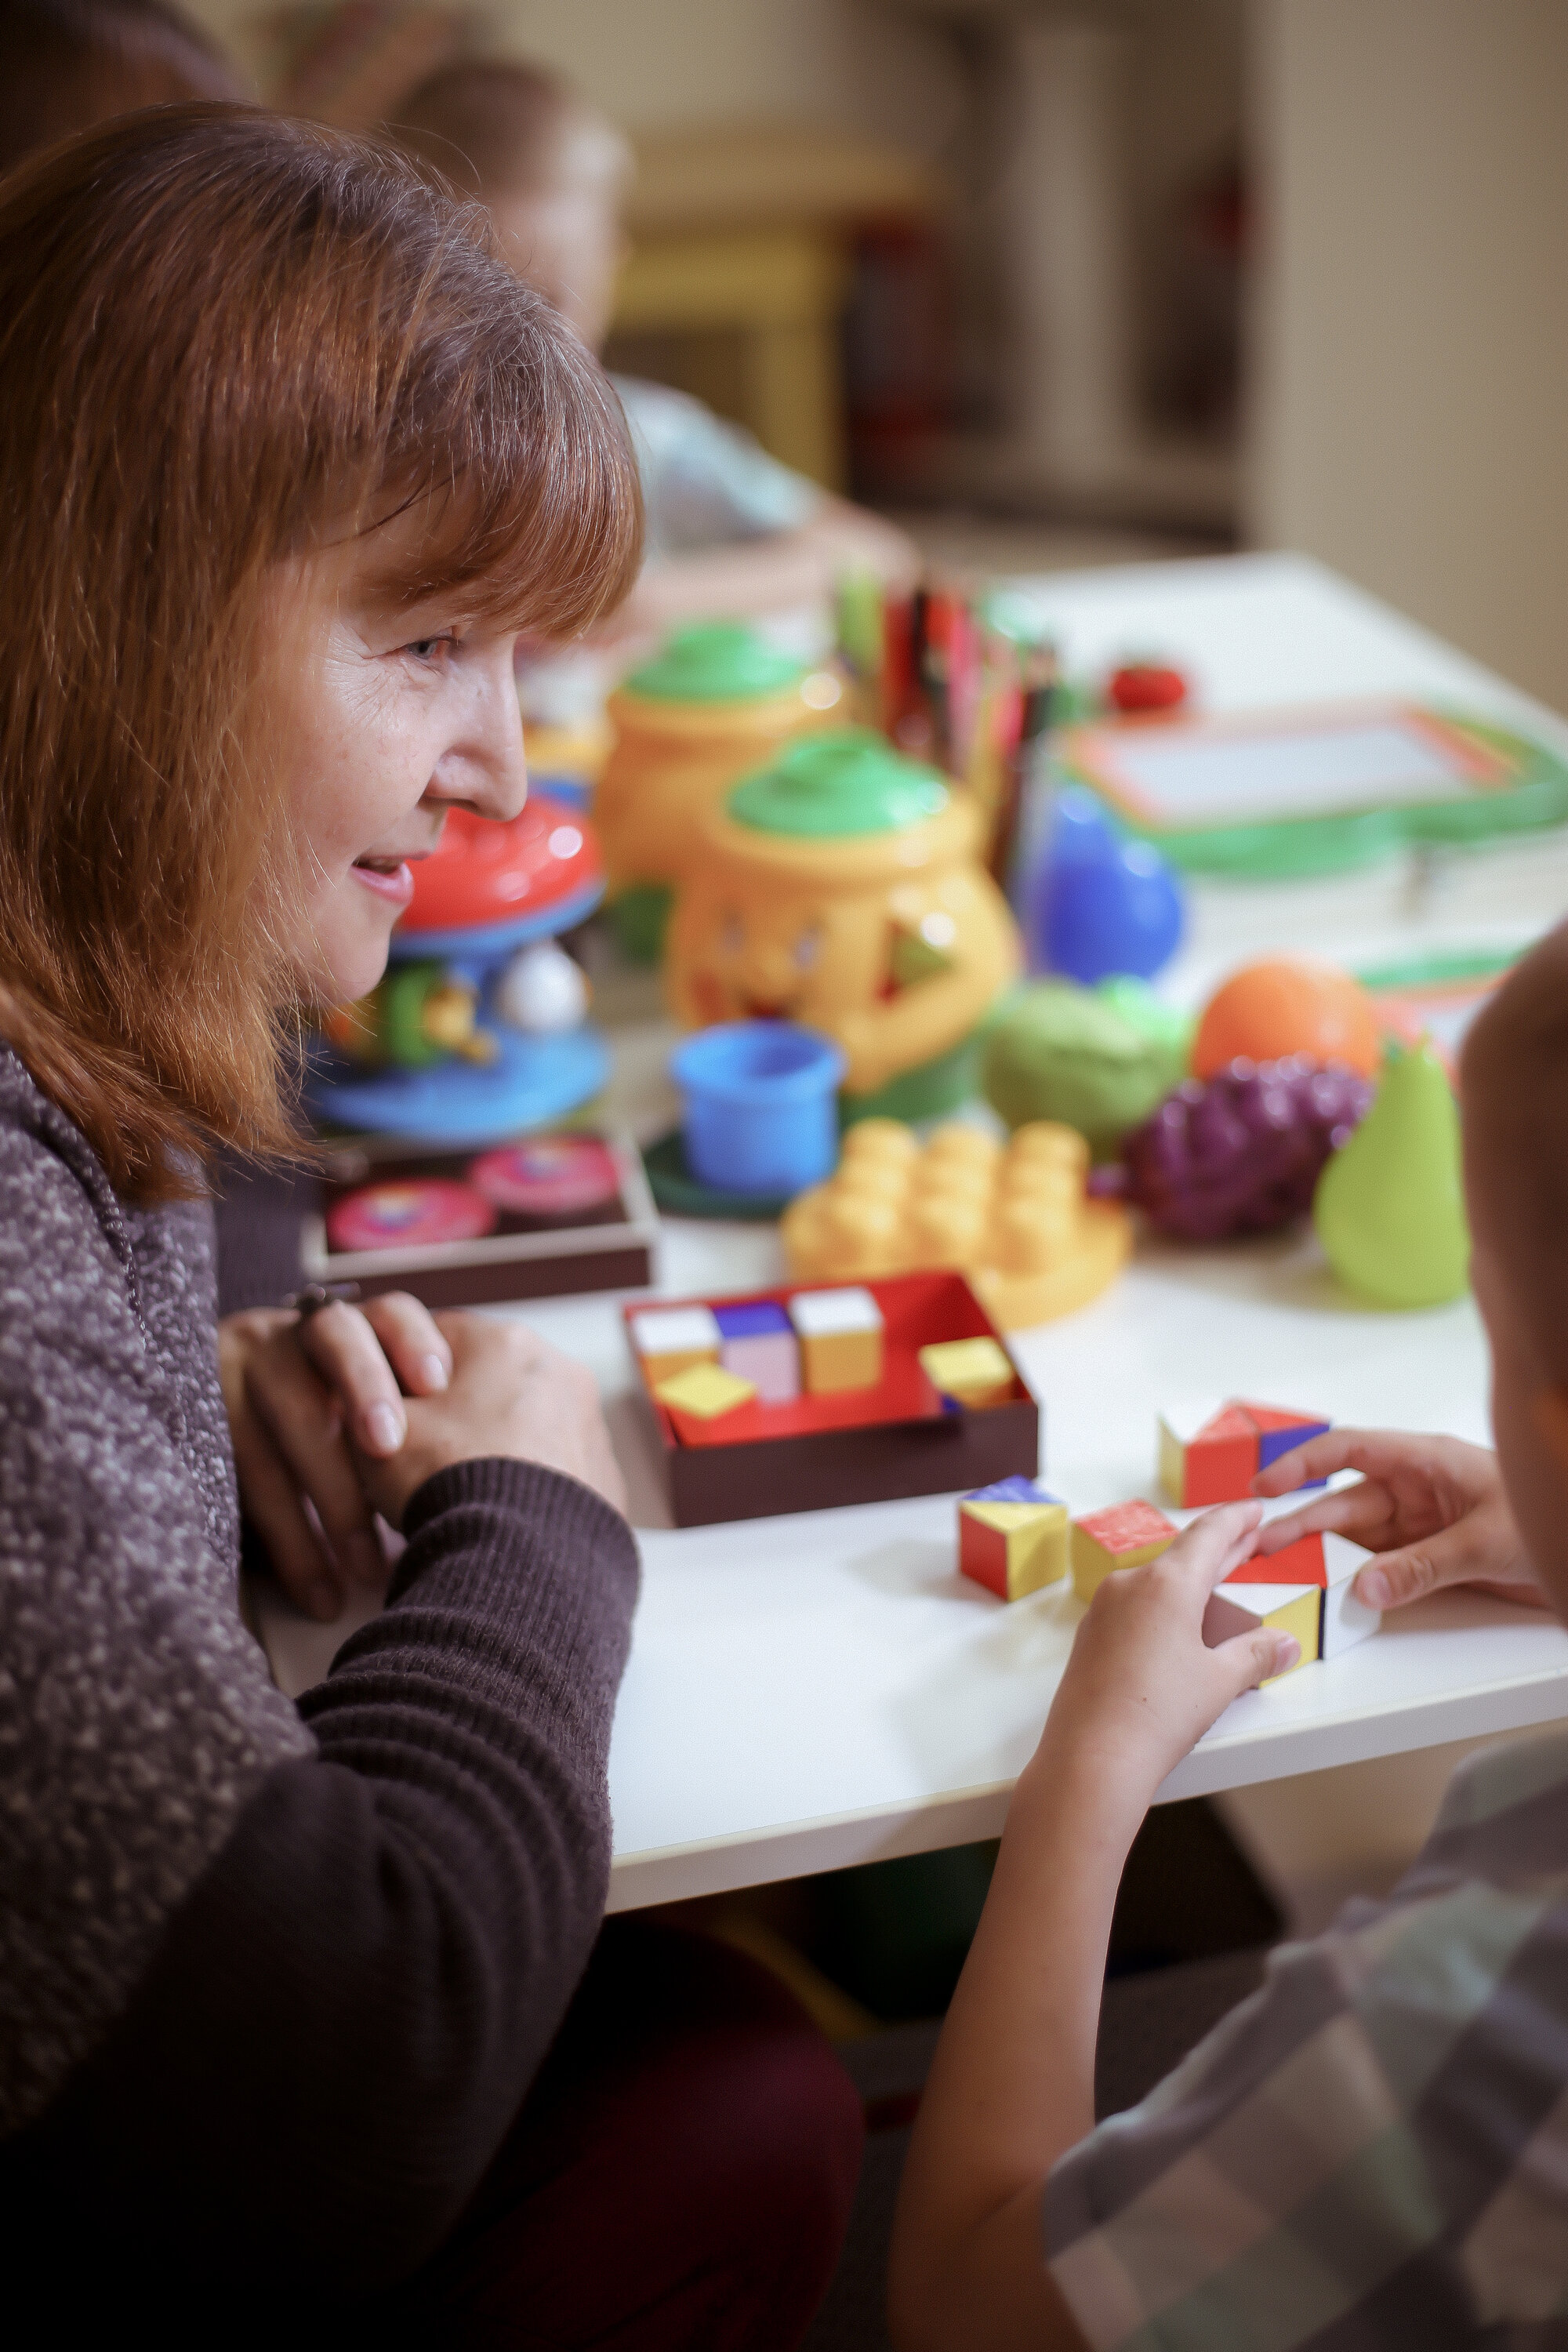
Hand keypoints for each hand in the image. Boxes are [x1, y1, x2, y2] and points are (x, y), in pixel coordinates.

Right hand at [220, 1293, 452, 1621]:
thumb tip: (500, 1465)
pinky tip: (320, 1592)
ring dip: (338, 1498)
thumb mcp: (373, 1422)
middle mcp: (292, 1332)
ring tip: (370, 1569)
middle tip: (388, 1448)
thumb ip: (412, 1420)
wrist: (188, 1445)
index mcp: (348, 1327)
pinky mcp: (207, 1415)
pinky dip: (292, 1542)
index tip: (435, 1383)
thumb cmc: (334, 1448)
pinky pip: (250, 1476)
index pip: (387, 1313)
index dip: (410, 1343)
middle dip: (368, 1390)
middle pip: (337, 1339)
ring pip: (295, 1415)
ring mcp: (245, 1367)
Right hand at [349, 1312, 626, 1527]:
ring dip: (500, 1449)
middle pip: (492, 1382)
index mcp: (504, 1340)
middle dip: (461, 1415)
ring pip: (529, 1426)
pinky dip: (533, 1486)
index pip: (440, 1339)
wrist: (515, 1553)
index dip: (404, 1378)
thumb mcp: (377, 1426)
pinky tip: (504, 1514)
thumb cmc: (442, 1478)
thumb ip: (378, 1397)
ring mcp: (591, 1423)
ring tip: (464, 1493)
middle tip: (426, 1459)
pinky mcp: (608, 1475)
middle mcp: (561, 1370)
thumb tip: (381, 1401)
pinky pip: (558, 1470)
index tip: (390, 1414)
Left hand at [1034, 1502, 1297, 1813]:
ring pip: (1156, 1581)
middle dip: (1219, 1548)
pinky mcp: (1090, 1636)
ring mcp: (1104, 1610)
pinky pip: (1135, 1606)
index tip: (1252, 1508)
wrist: (1091, 1758)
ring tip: (1220, 1581)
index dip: (1235, 1519)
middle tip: (1248, 1538)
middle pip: (1183, 1555)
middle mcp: (1130, 1585)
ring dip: (1190, 1578)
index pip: (1208, 1534)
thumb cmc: (1157, 1715)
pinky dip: (1164, 1604)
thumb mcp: (1221, 1681)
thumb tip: (1285, 1644)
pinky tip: (1179, 1623)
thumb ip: (1257, 1655)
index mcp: (1166, 1583)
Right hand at [1253, 1428, 1540, 1611]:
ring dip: (1323, 1555)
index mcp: (1424, 1461)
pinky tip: (1332, 1593)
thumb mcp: (1486, 1541)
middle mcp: (1415, 1489)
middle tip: (1261, 1549)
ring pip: (1358, 1538)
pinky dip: (1356, 1579)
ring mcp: (1420, 1524)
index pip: (1349, 1449)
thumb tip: (1365, 1588)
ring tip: (1284, 1573)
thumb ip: (1424, 1566)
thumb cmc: (1550, 1515)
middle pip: (1344, 1503)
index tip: (1265, 1486)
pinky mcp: (1429, 1557)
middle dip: (1302, 1524)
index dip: (1302, 1464)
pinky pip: (1382, 1566)